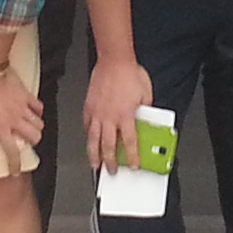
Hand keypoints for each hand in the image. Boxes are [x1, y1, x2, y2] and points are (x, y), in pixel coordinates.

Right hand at [85, 56, 153, 170]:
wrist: (114, 60)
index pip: (130, 143)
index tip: (133, 166)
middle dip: (110, 162)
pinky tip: (88, 139)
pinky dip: (87, 134)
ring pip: (93, 139)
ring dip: (93, 154)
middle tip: (110, 171)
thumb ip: (145, 109)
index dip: (132, 157)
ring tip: (94, 164)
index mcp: (126, 116)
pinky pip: (86, 125)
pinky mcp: (89, 106)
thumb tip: (146, 118)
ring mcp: (97, 113)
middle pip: (108, 146)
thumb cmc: (130, 73)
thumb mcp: (146, 94)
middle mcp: (110, 118)